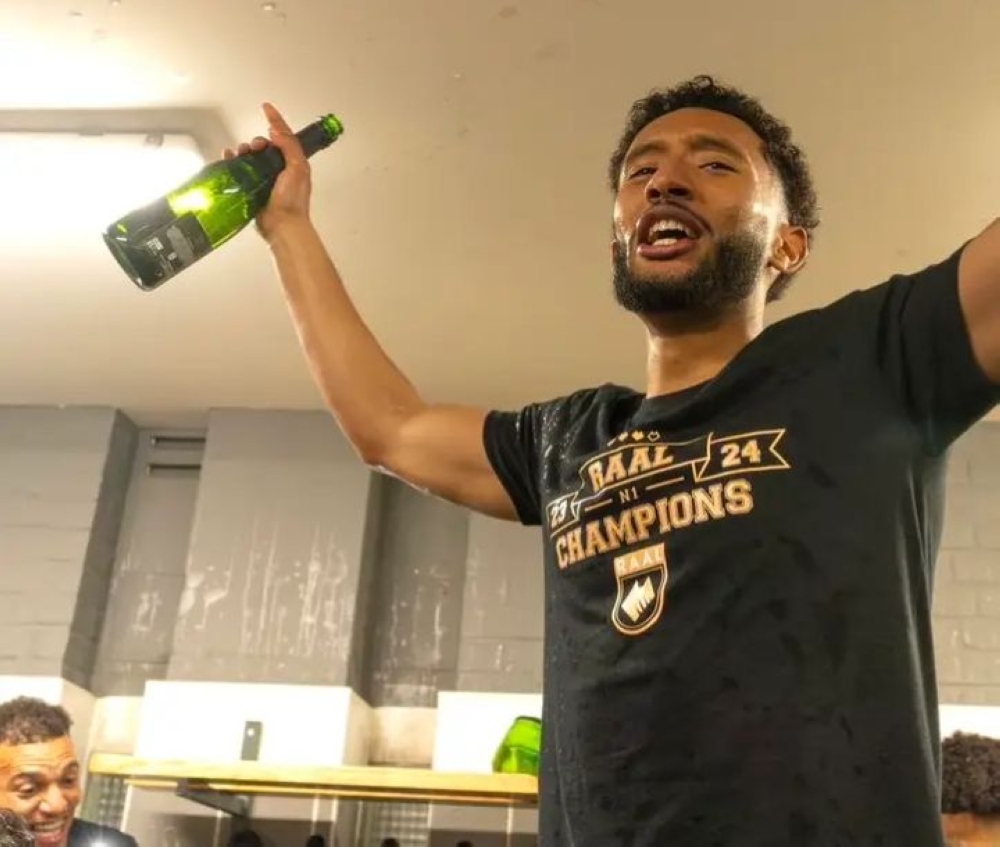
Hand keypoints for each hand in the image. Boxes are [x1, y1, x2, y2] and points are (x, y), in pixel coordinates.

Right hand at [223, 102, 311, 241]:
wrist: (282, 226)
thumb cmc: (293, 201)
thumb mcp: (297, 168)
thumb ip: (289, 146)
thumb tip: (276, 130)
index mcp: (293, 163)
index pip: (284, 136)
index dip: (275, 120)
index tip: (266, 108)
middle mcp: (279, 170)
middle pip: (264, 146)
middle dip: (256, 142)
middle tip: (255, 147)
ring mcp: (264, 179)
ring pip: (250, 157)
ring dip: (243, 151)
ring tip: (241, 153)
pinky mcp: (252, 188)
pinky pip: (239, 171)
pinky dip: (232, 162)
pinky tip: (228, 158)